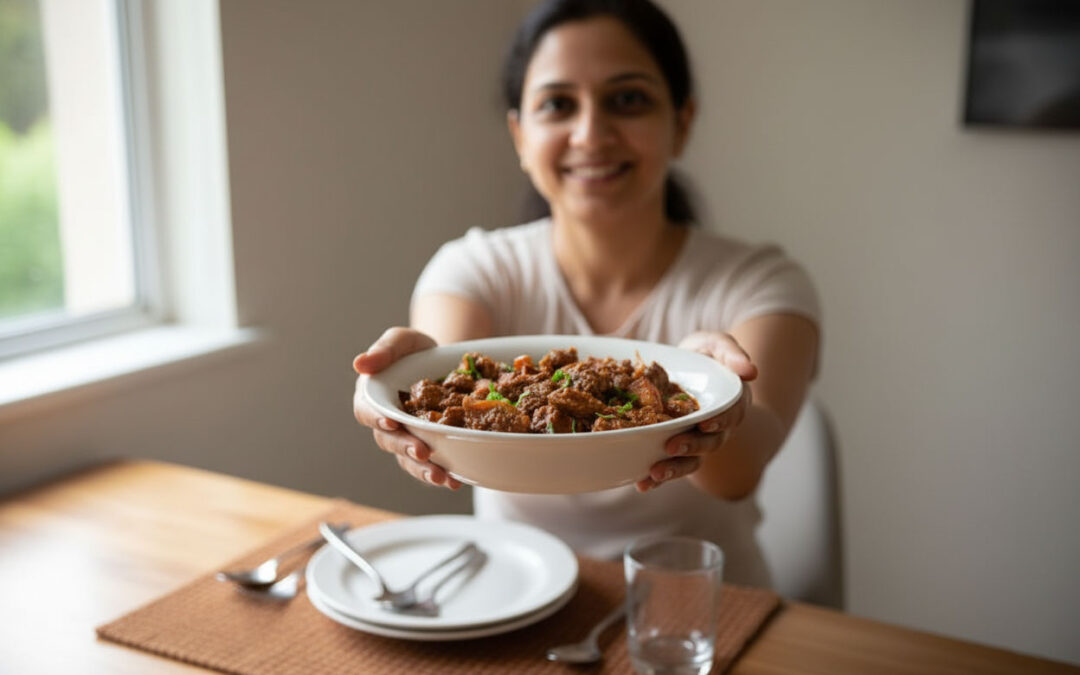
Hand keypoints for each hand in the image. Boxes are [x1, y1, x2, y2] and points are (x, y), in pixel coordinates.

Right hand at [352, 327, 461, 489]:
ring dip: (423, 470)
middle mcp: (385, 422)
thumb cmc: (415, 351)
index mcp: (373, 397)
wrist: (444, 364)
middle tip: (422, 452)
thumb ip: (385, 349)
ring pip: (408, 459)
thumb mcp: (403, 341)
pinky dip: (443, 474)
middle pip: (389, 440)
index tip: (391, 421)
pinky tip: (456, 480)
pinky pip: (430, 464)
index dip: (376, 418)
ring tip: (441, 477)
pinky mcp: (427, 448)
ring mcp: (406, 438)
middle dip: (405, 448)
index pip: (367, 410)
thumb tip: (360, 363)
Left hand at [636, 332, 757, 491]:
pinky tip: (641, 484)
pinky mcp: (674, 448)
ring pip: (689, 460)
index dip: (719, 420)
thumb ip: (731, 353)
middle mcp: (716, 428)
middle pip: (709, 442)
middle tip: (671, 446)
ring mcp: (695, 441)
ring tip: (653, 474)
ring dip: (673, 470)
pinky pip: (668, 465)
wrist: (684, 367)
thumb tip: (750, 370)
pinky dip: (656, 478)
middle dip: (691, 446)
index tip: (705, 422)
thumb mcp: (717, 345)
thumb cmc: (704, 355)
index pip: (730, 414)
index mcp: (730, 403)